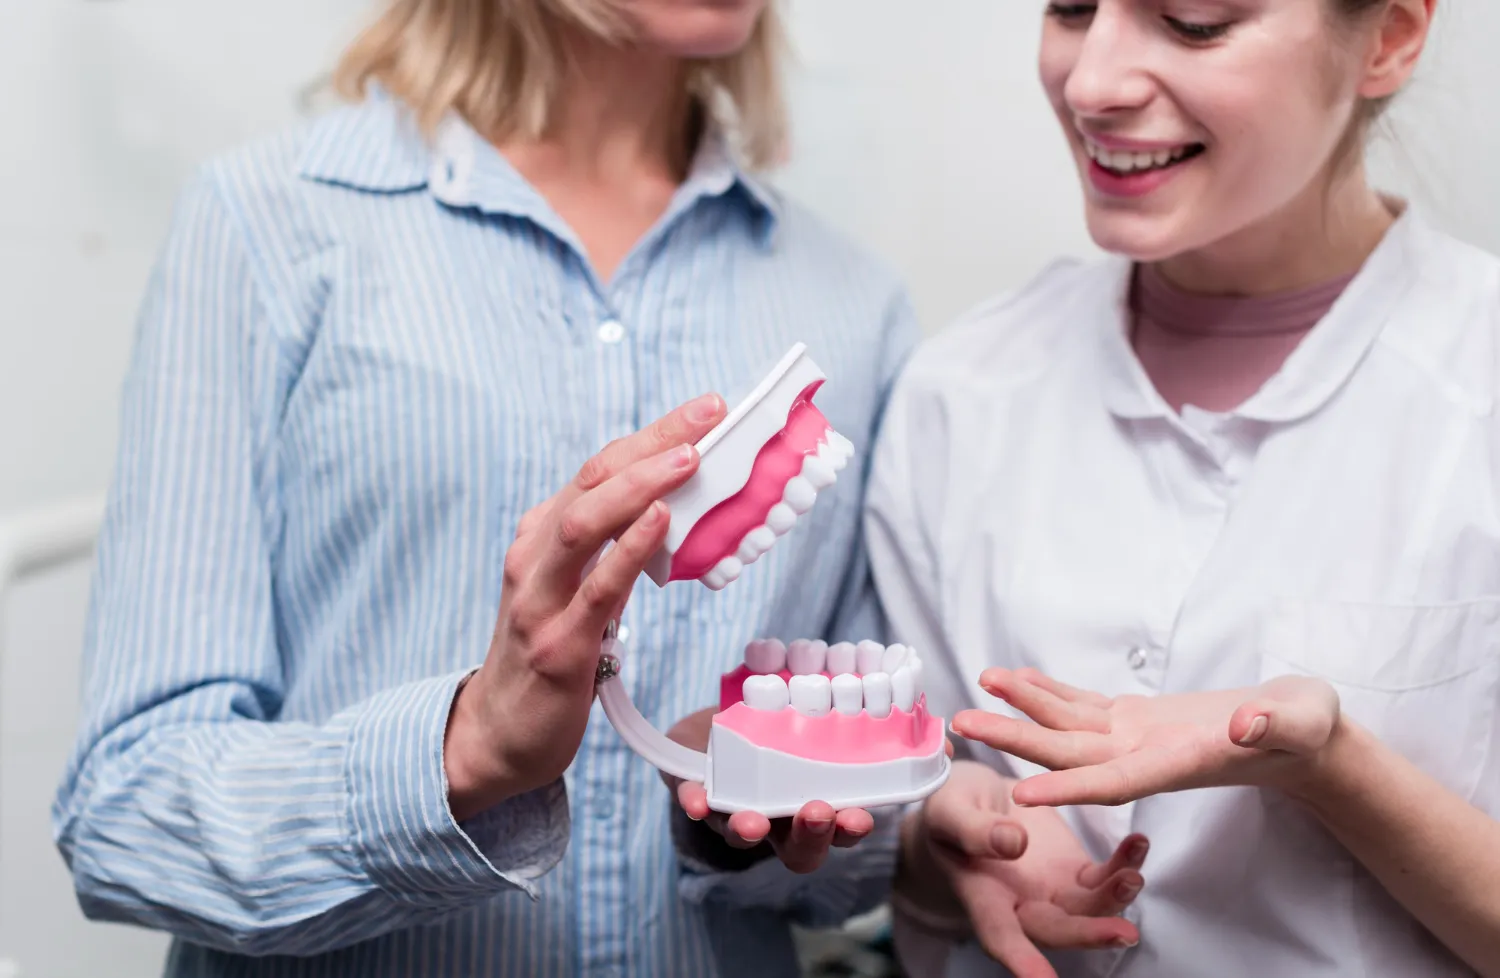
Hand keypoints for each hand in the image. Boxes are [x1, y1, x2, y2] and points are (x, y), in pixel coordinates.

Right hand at [444, 394, 727, 819]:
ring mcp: (541, 599)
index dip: (651, 434)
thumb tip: (674, 517)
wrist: (499, 734)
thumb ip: (613, 553)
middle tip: (708, 416)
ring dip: (639, 485)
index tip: (704, 411)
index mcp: (541, 536)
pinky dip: (629, 550)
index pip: (599, 469)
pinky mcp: (558, 645)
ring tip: (689, 460)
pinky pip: (596, 589)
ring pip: (584, 523)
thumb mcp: (577, 589)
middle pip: (593, 480)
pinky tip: (660, 523)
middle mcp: (534, 556)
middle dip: (654, 442)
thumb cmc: (549, 656)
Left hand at [663, 707, 875, 872]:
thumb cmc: (771, 734)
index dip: (848, 830)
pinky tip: (698, 803)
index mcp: (807, 809)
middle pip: (797, 850)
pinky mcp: (694, 794)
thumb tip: (860, 706)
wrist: (711, 734)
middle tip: (818, 813)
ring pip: (741, 835)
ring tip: (753, 824)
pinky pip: (693, 802)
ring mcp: (732, 814)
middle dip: (809, 837)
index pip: (835, 832)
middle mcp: (773, 822)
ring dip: (748, 830)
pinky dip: (696, 803)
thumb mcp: (803, 727)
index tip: (859, 818)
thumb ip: (826, 724)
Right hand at [897, 760, 1145, 975]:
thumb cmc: (950, 809)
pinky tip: (1138, 844)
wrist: (973, 797)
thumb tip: (1014, 843)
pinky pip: (1105, 877)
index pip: (999, 934)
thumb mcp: (948, 810)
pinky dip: (1125, 864)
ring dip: (1115, 898)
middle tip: (1123, 932)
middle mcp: (1020, 904)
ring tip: (1133, 875)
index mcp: (982, 893)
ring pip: (1089, 909)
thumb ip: (974, 829)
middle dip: (1090, 935)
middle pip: (1057, 930)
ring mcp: (1052, 891)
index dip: (1020, 959)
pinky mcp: (1075, 872)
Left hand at [952, 668, 1341, 807]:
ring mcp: (1136, 738)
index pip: (1112, 783)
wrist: (1302, 737)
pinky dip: (1049, 692)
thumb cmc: (1307, 730)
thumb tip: (1243, 725)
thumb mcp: (1303, 721)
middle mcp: (1145, 756)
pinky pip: (1082, 706)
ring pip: (1067, 727)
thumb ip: (1275, 725)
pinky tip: (1017, 678)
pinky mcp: (1137, 718)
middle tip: (963, 723)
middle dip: (1015, 740)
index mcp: (1178, 764)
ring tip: (979, 682)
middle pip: (1069, 755)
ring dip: (1021, 708)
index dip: (1067, 787)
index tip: (1020, 792)